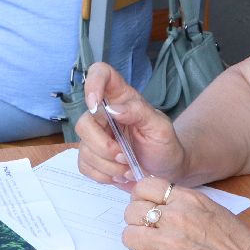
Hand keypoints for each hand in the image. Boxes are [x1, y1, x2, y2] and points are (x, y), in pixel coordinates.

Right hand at [74, 62, 186, 184]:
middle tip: (126, 157)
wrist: (166, 169)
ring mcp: (95, 136)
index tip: (96, 105)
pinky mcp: (92, 157)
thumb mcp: (160, 126)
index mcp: (121, 98)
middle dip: (104, 147)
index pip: (100, 74)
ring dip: (108, 165)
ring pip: (83, 149)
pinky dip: (103, 175)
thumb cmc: (165, 144)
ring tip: (129, 169)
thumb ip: (139, 112)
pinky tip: (119, 174)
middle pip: (84, 123)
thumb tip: (112, 109)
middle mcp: (103, 114)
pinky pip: (84, 166)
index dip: (93, 83)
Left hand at [121, 176, 249, 249]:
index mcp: (188, 200)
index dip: (140, 198)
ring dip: (138, 244)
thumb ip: (183, 202)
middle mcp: (176, 217)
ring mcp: (170, 244)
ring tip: (152, 249)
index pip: (144, 187)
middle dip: (136, 222)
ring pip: (129, 237)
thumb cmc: (237, 244)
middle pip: (132, 211)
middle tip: (147, 231)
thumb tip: (157, 201)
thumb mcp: (212, 208)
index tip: (145, 206)